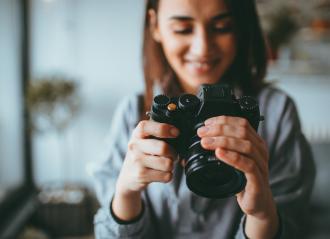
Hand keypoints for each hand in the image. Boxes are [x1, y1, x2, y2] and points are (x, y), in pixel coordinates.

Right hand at [116, 120, 178, 195]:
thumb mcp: (145, 141)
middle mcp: (135, 146)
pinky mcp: (141, 175)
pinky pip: (166, 176)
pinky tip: (160, 173)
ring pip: (167, 163)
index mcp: (137, 134)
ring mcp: (137, 161)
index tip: (176, 133)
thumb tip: (181, 138)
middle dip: (173, 153)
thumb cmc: (142, 155)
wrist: (128, 176)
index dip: (164, 128)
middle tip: (172, 155)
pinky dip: (168, 176)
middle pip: (163, 148)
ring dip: (171, 165)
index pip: (147, 126)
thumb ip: (159, 135)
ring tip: (165, 164)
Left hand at [197, 116, 278, 237]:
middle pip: (242, 131)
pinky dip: (232, 157)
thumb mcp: (233, 160)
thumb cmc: (243, 180)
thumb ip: (223, 148)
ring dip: (223, 141)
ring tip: (206, 142)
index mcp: (255, 142)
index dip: (223, 120)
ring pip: (245, 145)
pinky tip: (219, 153)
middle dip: (219, 129)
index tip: (207, 123)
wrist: (256, 203)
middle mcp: (260, 151)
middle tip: (202, 133)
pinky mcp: (258, 180)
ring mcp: (261, 164)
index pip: (242, 123)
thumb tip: (201, 139)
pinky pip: (248, 165)